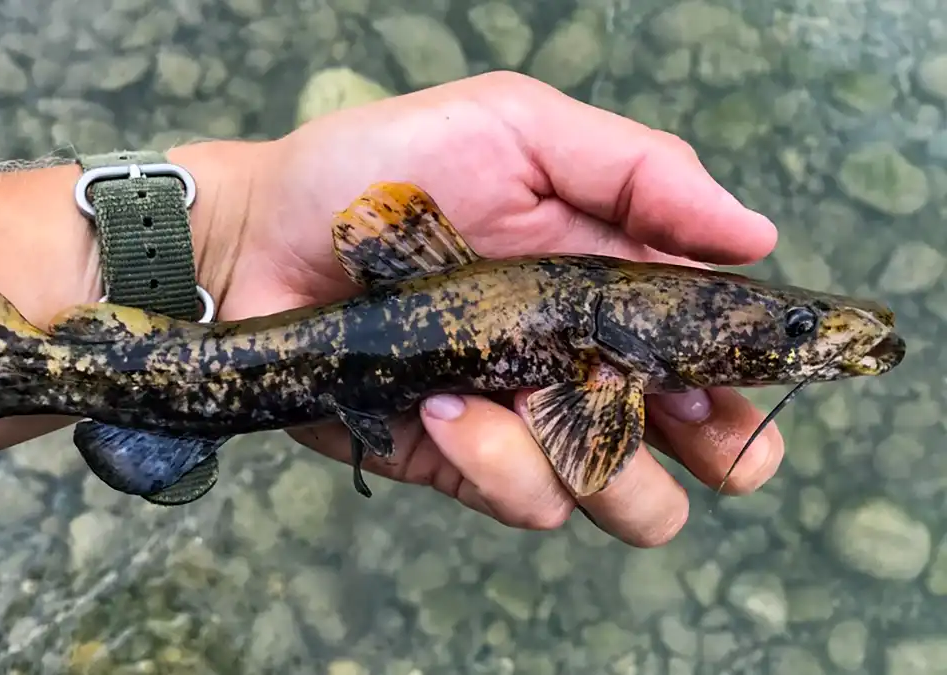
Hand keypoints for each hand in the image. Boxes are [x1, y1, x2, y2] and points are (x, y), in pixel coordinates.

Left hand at [182, 71, 783, 546]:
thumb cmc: (383, 170)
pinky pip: (526, 501)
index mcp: (612, 283)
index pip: (716, 346)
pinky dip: (495, 460)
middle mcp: (581, 361)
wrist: (262, 237)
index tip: (746, 366)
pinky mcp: (461, 464)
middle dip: (713, 451)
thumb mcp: (516, 129)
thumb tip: (757, 235)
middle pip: (693, 448)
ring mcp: (522, 419)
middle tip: (677, 418)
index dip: (752, 369)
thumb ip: (637, 170)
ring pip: (622, 496)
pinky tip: (440, 403)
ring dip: (593, 458)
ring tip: (511, 389)